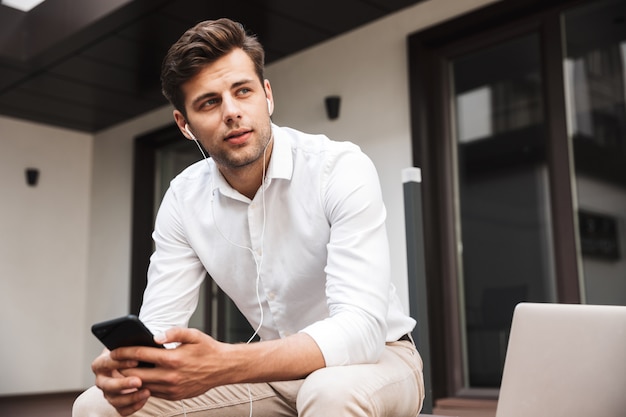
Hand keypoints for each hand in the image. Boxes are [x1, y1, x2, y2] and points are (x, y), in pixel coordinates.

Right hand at [92, 349, 150, 415]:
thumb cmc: (131, 352)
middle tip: (138, 381)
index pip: (106, 362)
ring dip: (130, 397)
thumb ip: (135, 344)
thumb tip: (150, 340)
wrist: (130, 365)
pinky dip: (133, 406)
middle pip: (107, 385)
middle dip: (123, 384)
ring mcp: (108, 393)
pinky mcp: (116, 403)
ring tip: (147, 391)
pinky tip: (144, 399)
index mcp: (101, 363)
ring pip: (114, 399)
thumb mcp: (130, 344)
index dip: (120, 362)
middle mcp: (102, 379)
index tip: (136, 361)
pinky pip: (122, 409)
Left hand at [112, 328, 227, 400]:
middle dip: (121, 368)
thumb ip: (174, 332)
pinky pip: (152, 393)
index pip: (140, 354)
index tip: (113, 350)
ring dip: (130, 380)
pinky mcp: (174, 396)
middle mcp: (170, 376)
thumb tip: (156, 336)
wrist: (224, 368)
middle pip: (135, 373)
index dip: (123, 352)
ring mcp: (171, 388)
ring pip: (141, 386)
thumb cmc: (208, 350)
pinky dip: (143, 387)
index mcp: (172, 358)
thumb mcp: (194, 335)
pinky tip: (140, 379)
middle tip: (113, 363)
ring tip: (123, 371)